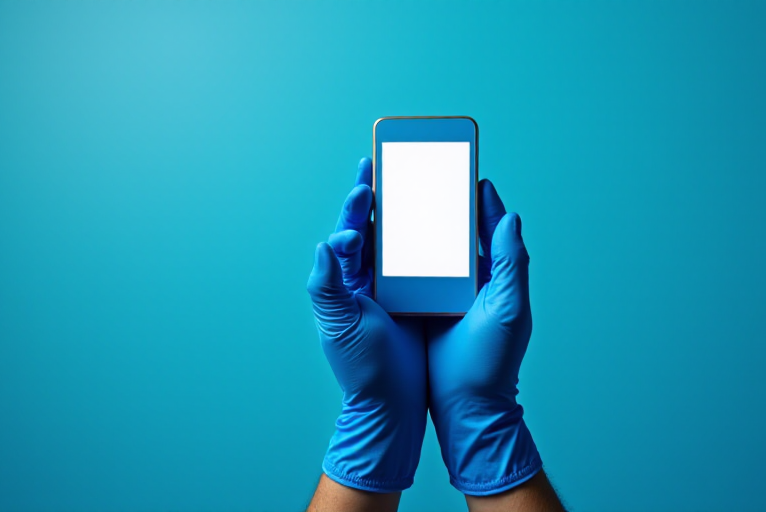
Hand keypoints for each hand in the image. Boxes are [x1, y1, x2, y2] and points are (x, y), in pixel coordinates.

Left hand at [306, 157, 426, 492]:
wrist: (393, 407)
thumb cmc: (363, 370)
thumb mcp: (339, 326)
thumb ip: (326, 285)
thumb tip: (323, 244)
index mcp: (344, 283)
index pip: (348, 234)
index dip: (355, 206)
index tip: (365, 182)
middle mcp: (365, 282)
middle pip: (371, 229)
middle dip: (378, 196)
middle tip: (385, 163)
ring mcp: (392, 290)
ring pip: (396, 242)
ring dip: (404, 213)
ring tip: (414, 183)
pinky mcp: (418, 301)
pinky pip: (422, 264)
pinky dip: (429, 242)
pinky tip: (442, 225)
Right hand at [426, 179, 542, 494]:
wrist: (466, 407)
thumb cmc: (493, 362)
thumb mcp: (509, 309)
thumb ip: (512, 262)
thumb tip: (511, 216)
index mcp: (497, 274)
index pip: (491, 225)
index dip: (480, 197)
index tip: (468, 169)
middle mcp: (473, 279)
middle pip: (458, 230)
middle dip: (443, 202)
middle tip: (426, 173)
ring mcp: (446, 292)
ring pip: (431, 247)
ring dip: (417, 223)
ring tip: (402, 196)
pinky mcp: (421, 305)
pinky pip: (411, 271)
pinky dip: (399, 252)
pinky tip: (383, 237)